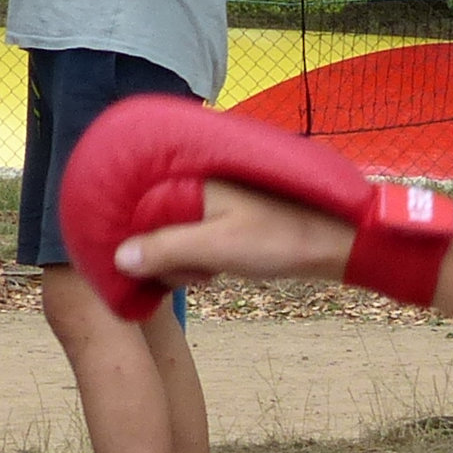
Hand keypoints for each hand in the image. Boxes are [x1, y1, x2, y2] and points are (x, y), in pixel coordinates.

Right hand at [116, 179, 356, 290]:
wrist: (333, 242)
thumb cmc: (279, 239)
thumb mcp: (217, 247)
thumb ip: (166, 249)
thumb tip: (119, 258)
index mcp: (190, 178)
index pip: (136, 208)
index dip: (136, 243)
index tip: (148, 270)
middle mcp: (196, 181)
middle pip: (152, 226)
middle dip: (167, 258)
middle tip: (199, 274)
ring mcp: (210, 200)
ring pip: (172, 238)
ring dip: (185, 263)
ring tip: (212, 273)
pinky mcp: (224, 217)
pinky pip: (192, 240)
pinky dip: (199, 260)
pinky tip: (218, 271)